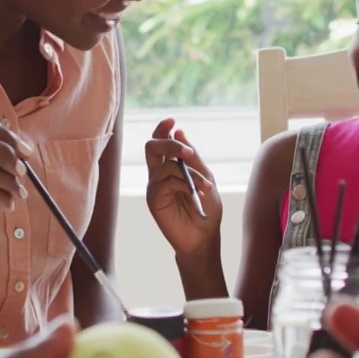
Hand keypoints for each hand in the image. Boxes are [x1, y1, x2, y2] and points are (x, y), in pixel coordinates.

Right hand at [144, 118, 221, 257]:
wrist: (204, 237)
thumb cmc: (206, 208)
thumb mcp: (205, 177)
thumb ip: (192, 157)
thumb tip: (179, 131)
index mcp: (171, 166)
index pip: (160, 142)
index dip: (162, 129)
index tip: (172, 120)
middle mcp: (159, 174)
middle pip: (152, 147)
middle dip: (168, 143)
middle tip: (186, 152)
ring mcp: (155, 186)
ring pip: (165, 164)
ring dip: (189, 172)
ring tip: (206, 187)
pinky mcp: (154, 199)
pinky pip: (166, 181)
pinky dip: (185, 184)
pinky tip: (197, 194)